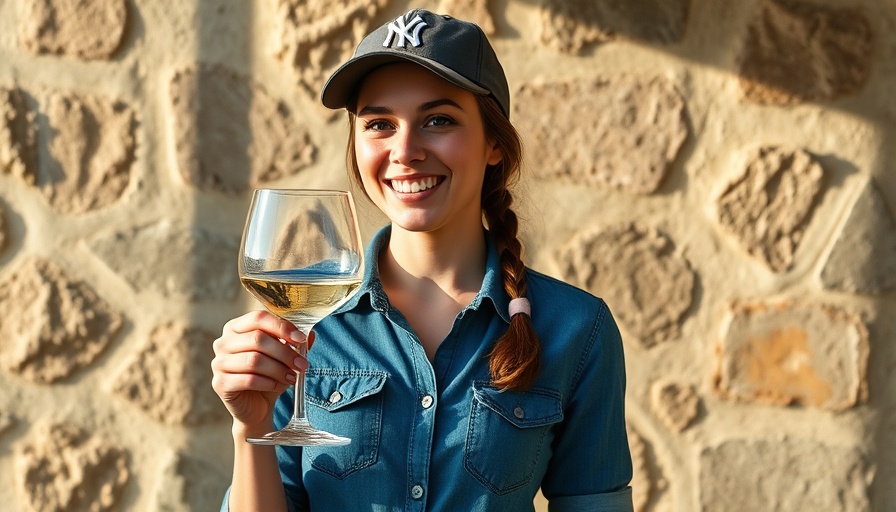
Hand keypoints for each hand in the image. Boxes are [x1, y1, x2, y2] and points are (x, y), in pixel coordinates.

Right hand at [211, 310, 310, 433]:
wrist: (256, 406)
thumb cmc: (268, 375)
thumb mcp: (283, 356)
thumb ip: (294, 343)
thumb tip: (310, 334)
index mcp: (236, 327)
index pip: (258, 318)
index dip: (281, 327)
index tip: (301, 339)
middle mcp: (223, 342)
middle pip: (257, 339)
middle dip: (285, 352)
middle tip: (302, 364)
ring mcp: (218, 363)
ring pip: (254, 360)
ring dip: (279, 369)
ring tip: (292, 377)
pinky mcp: (220, 383)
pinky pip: (248, 379)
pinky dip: (268, 382)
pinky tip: (277, 385)